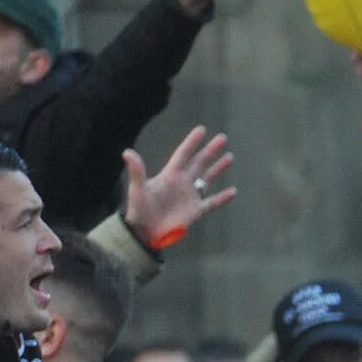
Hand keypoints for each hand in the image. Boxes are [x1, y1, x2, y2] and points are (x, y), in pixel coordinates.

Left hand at [122, 128, 235, 250]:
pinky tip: (233, 191)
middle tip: (222, 138)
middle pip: (199, 162)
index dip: (192, 142)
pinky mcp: (196, 210)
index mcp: (170, 175)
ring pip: (207, 178)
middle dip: (211, 150)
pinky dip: (223, 198)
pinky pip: (212, 202)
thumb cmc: (139, 209)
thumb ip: (137, 171)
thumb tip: (127, 152)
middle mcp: (182, 182)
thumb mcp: (137, 189)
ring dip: (218, 168)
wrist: (146, 232)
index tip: (202, 129)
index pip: (183, 154)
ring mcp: (190, 196)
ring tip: (229, 157)